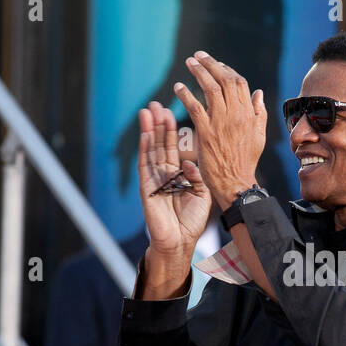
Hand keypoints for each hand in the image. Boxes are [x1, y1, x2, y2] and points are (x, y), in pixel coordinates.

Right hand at [136, 101, 211, 259]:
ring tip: (148, 111)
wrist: (180, 242)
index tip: (173, 111)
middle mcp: (164, 174)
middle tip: (156, 104)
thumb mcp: (200, 194)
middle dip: (159, 124)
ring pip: (150, 150)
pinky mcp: (147, 187)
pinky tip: (145, 134)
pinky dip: (145, 149)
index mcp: (177, 174)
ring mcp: (154, 179)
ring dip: (149, 131)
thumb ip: (196, 175)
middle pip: (160, 144)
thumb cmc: (191, 221)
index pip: (173, 147)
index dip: (172, 130)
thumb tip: (189, 161)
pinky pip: (145, 165)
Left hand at [172, 51, 266, 210]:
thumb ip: (258, 113)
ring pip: (210, 88)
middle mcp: (236, 115)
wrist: (236, 182)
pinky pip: (194, 107)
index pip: (239, 82)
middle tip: (198, 55)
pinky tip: (178, 87)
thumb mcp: (258, 135)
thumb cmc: (246, 161)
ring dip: (198, 72)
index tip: (217, 64)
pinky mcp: (206, 133)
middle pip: (224, 80)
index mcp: (248, 114)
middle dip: (211, 64)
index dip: (227, 70)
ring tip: (189, 63)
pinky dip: (186, 94)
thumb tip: (257, 93)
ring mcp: (221, 123)